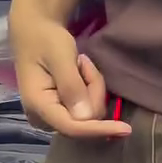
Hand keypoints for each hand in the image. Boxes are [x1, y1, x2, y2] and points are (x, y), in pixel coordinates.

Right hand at [11, 16, 130, 137]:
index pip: (72, 127)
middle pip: (85, 119)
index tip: (125, 129)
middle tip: (84, 62)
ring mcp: (52, 118)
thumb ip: (72, 86)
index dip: (99, 129)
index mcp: (38, 106)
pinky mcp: (61, 113)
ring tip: (79, 64)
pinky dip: (90, 89)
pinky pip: (86, 108)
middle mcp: (43, 119)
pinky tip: (79, 72)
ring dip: (91, 86)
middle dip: (93, 89)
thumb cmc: (46, 40)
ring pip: (89, 113)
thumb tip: (86, 117)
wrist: (36, 33)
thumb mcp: (60, 56)